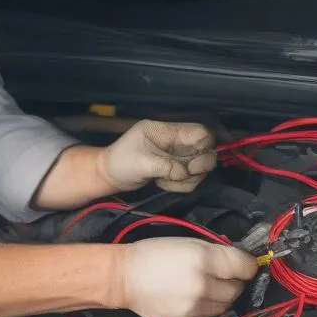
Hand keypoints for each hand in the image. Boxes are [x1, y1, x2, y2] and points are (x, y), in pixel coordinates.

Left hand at [99, 121, 216, 192]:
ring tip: (164, 180)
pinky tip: (162, 183)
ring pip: (200, 168)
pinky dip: (180, 185)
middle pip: (206, 150)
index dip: (205, 147)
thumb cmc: (120, 163)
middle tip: (181, 176)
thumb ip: (166, 166)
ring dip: (186, 180)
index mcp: (167, 131)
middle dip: (198, 167)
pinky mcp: (177, 170)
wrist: (110, 176)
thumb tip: (186, 173)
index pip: (200, 132)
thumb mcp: (142, 163)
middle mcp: (177, 142)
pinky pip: (190, 179)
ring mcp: (178, 156)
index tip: (193, 166)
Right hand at [117, 237, 257, 316]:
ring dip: (224, 295)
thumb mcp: (188, 242)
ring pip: (226, 305)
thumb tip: (240, 260)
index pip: (244, 267)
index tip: (245, 263)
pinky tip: (197, 297)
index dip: (248, 264)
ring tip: (212, 286)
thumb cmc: (155, 253)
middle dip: (237, 281)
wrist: (123, 278)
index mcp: (203, 259)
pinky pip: (209, 315)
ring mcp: (194, 308)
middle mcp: (202, 286)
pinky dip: (209, 306)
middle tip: (228, 275)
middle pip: (237, 289)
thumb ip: (216, 251)